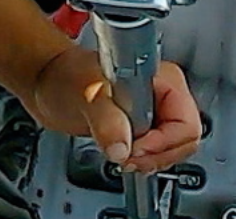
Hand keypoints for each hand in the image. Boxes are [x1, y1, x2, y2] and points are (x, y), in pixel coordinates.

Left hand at [23, 44, 204, 173]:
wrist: (49, 83)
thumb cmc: (66, 75)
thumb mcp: (86, 95)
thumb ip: (105, 119)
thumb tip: (122, 146)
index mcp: (162, 78)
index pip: (185, 122)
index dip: (162, 141)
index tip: (133, 146)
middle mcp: (163, 93)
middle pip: (184, 138)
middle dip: (157, 154)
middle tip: (128, 155)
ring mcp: (154, 110)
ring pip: (174, 148)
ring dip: (149, 159)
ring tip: (123, 155)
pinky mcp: (143, 125)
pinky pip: (158, 151)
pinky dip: (143, 160)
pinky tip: (122, 155)